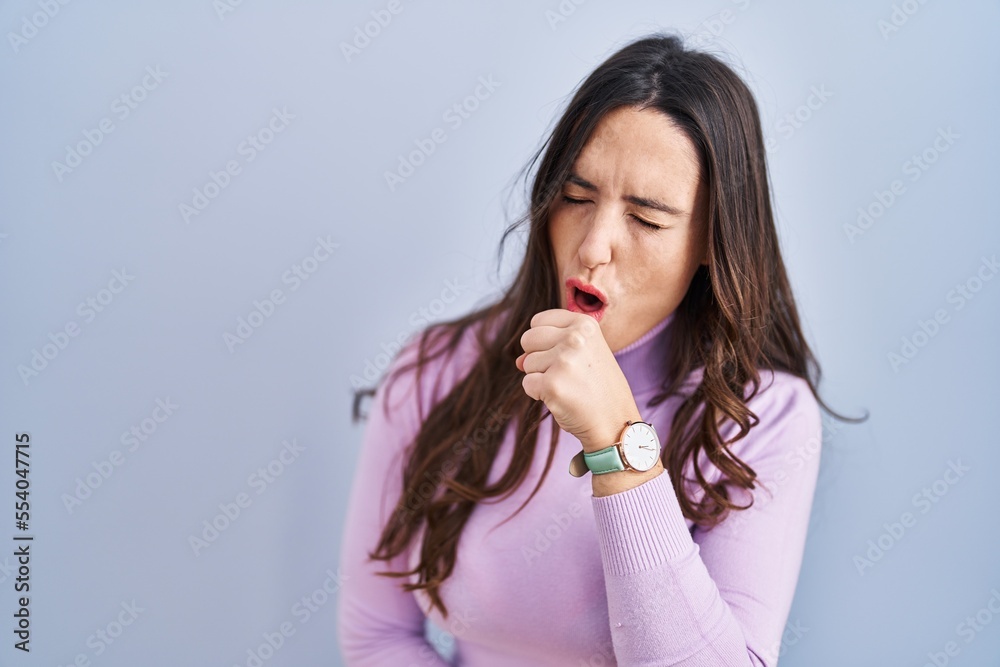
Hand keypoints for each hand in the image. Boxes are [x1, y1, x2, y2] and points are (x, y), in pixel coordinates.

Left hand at [514, 309, 640, 451]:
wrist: (615, 421)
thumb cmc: (598, 386)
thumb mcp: (585, 354)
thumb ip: (551, 346)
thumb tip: (519, 360)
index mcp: (584, 324)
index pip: (539, 320)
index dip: (543, 340)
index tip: (564, 354)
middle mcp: (575, 338)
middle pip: (528, 339)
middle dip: (537, 357)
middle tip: (564, 373)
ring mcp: (563, 361)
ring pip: (526, 363)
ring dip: (541, 377)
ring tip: (568, 385)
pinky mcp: (552, 385)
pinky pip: (528, 384)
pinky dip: (539, 394)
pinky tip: (562, 397)